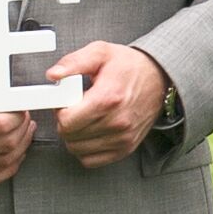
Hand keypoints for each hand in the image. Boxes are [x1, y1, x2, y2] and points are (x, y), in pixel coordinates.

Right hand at [0, 66, 33, 188]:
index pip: (0, 125)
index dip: (17, 115)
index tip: (19, 106)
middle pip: (5, 145)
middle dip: (22, 130)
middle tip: (23, 117)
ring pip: (2, 163)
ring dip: (19, 148)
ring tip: (22, 132)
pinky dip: (7, 169)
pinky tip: (13, 156)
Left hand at [52, 40, 171, 166]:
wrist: (159, 77)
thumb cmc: (129, 66)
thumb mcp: (100, 53)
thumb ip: (74, 62)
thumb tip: (53, 74)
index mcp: (109, 98)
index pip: (67, 120)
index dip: (60, 109)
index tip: (66, 100)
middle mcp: (118, 121)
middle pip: (69, 135)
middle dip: (65, 121)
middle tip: (74, 107)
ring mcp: (123, 138)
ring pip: (77, 149)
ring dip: (74, 135)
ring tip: (84, 117)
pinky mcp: (125, 148)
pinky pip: (90, 160)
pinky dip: (84, 149)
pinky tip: (90, 132)